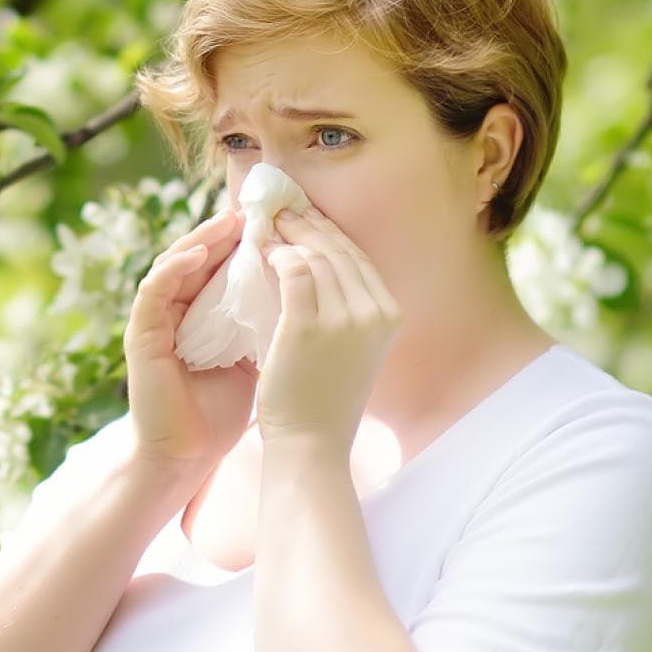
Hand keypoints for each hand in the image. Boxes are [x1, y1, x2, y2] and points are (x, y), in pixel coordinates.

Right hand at [123, 202, 259, 479]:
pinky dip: (174, 268)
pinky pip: (153, 290)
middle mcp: (177, 310)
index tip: (282, 219)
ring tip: (230, 221)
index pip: (225, 264)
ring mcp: (156, 321)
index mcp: (205, 313)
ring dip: (200, 239)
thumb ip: (274, 322)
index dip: (251, 239)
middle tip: (258, 207)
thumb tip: (316, 291)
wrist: (189, 454)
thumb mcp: (258, 355)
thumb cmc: (223, 410)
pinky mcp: (140, 335)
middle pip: (200, 255)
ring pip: (174, 263)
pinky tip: (198, 253)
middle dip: (228, 230)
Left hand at [256, 199, 401, 453]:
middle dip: (308, 223)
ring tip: (266, 224)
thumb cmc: (323, 399)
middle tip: (281, 208)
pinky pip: (293, 272)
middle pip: (339, 250)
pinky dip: (276, 255)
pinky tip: (262, 251)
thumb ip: (345, 309)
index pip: (357, 258)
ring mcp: (345, 318)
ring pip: (316, 255)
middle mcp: (375, 311)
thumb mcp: (351, 348)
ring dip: (289, 234)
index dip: (329, 232)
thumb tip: (317, 266)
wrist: (312, 443)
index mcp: (389, 314)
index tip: (306, 215)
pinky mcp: (309, 326)